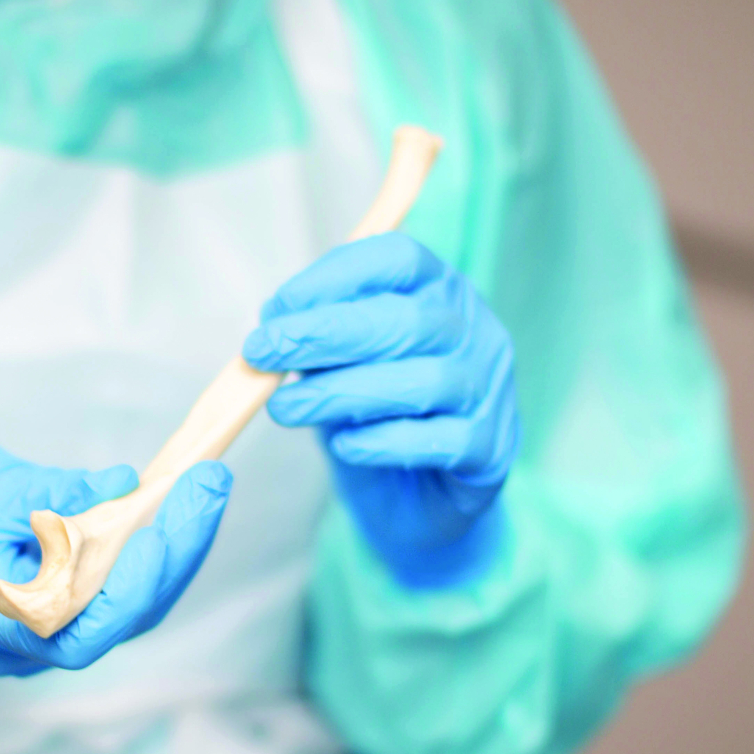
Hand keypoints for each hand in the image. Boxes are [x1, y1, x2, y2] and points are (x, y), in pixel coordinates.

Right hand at [0, 435, 230, 675]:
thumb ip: (54, 495)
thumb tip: (124, 486)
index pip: (78, 628)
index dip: (132, 582)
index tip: (166, 522)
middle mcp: (20, 645)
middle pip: (119, 618)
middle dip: (174, 551)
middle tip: (210, 483)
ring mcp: (41, 635)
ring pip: (128, 608)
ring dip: (173, 549)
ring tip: (204, 488)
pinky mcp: (60, 610)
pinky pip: (118, 591)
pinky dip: (150, 550)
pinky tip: (176, 505)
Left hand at [243, 233, 517, 587]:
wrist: (422, 495)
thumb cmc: (378, 412)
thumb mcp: (342, 364)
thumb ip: (317, 341)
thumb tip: (272, 325)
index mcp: (440, 291)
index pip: (398, 259)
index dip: (334, 276)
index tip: (277, 307)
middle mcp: (475, 331)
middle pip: (406, 319)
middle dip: (323, 333)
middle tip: (262, 353)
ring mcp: (489, 390)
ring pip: (422, 382)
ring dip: (340, 392)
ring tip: (284, 408)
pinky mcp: (490, 449)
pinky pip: (437, 441)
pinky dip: (383, 443)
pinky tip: (344, 447)